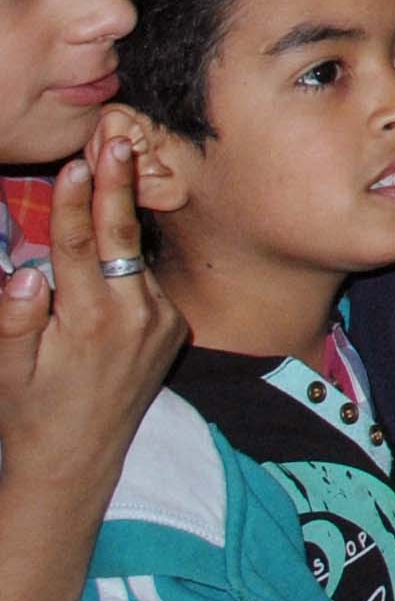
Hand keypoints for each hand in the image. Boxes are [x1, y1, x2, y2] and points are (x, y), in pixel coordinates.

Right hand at [0, 135, 186, 503]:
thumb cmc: (30, 412)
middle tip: (117, 139)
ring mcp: (160, 322)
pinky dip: (125, 259)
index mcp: (91, 322)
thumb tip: (25, 270)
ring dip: (120, 213)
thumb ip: (14, 320)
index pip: (81, 248)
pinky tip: (110, 237)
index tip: (78, 163)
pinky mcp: (172, 329)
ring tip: (113, 161)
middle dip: (116, 184)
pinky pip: (142, 282)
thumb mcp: (7, 370)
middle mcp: (136, 317)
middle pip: (120, 237)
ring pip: (132, 256)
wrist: (78, 461)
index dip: (78, 203)